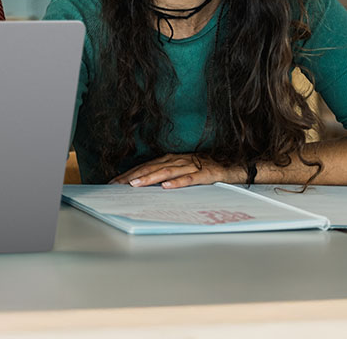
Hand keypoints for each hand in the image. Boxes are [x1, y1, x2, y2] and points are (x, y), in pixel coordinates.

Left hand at [110, 153, 245, 188]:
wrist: (232, 165)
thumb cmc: (204, 168)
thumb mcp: (181, 169)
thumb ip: (164, 175)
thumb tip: (143, 184)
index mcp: (170, 159)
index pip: (145, 166)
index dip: (129, 173)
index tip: (114, 182)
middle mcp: (178, 160)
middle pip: (152, 168)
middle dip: (133, 176)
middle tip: (118, 184)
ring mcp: (192, 166)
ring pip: (167, 172)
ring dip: (150, 178)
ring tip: (136, 184)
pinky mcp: (205, 174)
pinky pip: (189, 178)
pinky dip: (177, 182)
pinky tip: (166, 187)